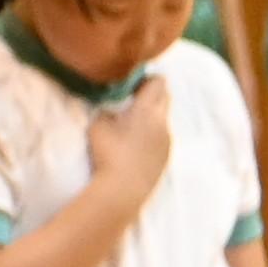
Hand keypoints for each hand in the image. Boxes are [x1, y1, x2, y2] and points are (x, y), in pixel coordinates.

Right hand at [79, 80, 175, 208]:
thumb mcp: (98, 125)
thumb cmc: (108, 154)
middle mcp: (163, 123)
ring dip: (152, 114)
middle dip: (152, 92)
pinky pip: (163, 136)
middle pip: (165, 97)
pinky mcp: (167, 156)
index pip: (158, 82)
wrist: (124, 188)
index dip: (146, 78)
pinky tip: (136, 142)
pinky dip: (152, 132)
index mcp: (148, 110)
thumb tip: (112, 108)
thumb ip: (107, 111)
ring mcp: (168, 140)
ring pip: (164, 118)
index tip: (132, 80)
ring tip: (131, 121)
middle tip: (132, 95)